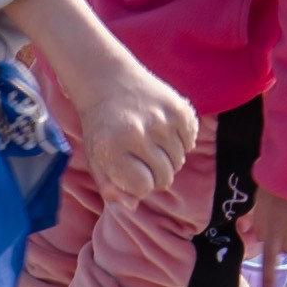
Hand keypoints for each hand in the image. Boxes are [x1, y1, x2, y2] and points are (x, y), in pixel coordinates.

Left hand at [50, 42, 195, 205]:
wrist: (108, 80)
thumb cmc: (101, 126)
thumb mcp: (96, 158)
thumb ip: (110, 186)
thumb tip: (132, 207)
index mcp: (113, 148)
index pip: (143, 187)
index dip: (139, 184)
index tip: (131, 171)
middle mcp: (138, 133)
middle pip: (165, 177)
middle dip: (156, 174)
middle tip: (143, 158)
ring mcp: (161, 119)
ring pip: (179, 161)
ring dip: (168, 158)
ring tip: (151, 142)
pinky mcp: (178, 108)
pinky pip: (190, 142)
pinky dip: (180, 142)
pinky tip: (163, 131)